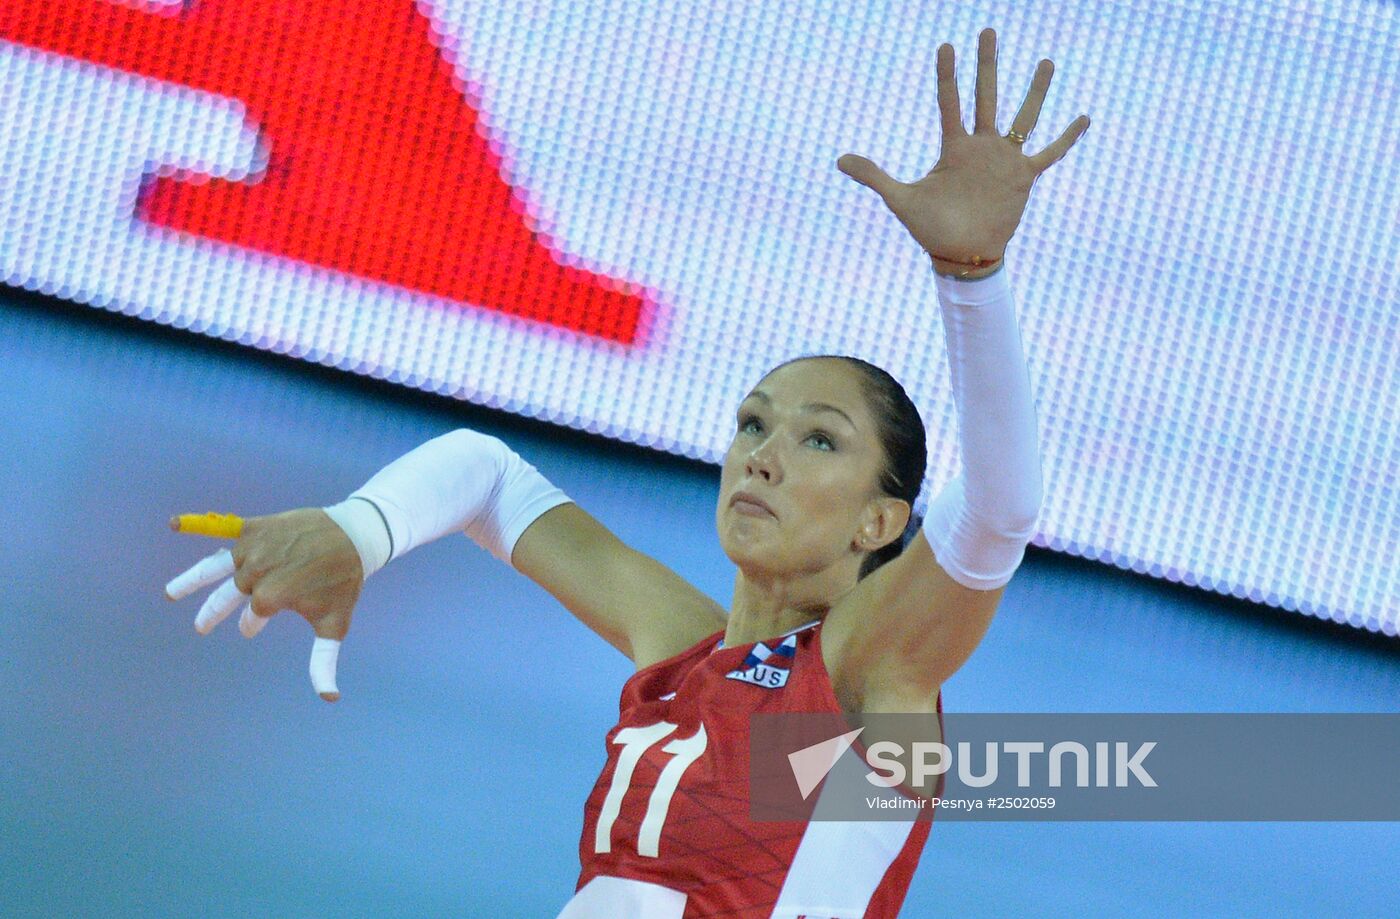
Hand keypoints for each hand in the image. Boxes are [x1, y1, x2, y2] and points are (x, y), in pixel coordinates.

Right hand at [165, 508, 363, 701]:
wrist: (354, 535)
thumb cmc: (343, 582)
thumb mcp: (334, 623)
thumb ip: (323, 661)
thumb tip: (330, 699)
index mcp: (271, 597)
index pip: (251, 617)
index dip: (252, 624)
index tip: (251, 629)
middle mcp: (256, 572)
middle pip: (227, 596)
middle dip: (214, 613)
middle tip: (201, 628)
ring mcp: (253, 548)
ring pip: (215, 568)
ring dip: (191, 581)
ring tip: (170, 595)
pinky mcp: (255, 527)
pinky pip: (221, 527)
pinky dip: (198, 525)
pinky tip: (172, 523)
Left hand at [837, 27, 1089, 263]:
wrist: (962, 254)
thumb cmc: (932, 229)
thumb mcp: (901, 200)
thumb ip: (874, 176)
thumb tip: (839, 159)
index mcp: (954, 148)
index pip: (950, 101)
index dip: (947, 74)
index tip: (946, 46)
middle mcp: (981, 146)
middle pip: (986, 95)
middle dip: (986, 64)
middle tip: (987, 31)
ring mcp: (1004, 159)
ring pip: (1024, 115)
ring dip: (1035, 90)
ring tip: (1046, 60)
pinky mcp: (1023, 177)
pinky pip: (1050, 153)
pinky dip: (1067, 138)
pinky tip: (1083, 117)